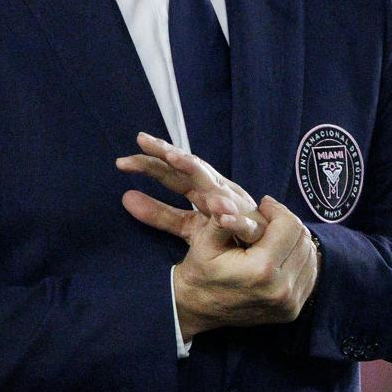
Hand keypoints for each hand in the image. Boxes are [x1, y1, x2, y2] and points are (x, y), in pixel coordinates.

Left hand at [117, 132, 263, 243]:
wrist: (269, 250)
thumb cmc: (226, 235)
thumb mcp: (188, 225)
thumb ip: (160, 214)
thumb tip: (124, 197)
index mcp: (202, 190)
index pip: (173, 173)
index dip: (150, 164)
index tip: (122, 161)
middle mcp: (219, 191)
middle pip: (191, 168)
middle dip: (169, 154)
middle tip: (143, 141)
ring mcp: (237, 206)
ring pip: (215, 185)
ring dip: (198, 170)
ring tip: (177, 159)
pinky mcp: (255, 227)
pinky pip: (243, 222)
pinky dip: (233, 217)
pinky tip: (220, 210)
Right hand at [161, 195, 320, 337]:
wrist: (198, 310)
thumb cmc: (200, 273)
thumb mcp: (204, 243)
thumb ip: (221, 219)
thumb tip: (223, 200)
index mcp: (261, 270)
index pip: (289, 226)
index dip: (277, 209)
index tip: (264, 205)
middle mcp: (281, 289)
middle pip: (303, 239)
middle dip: (286, 222)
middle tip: (268, 218)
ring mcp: (290, 302)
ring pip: (310, 255)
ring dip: (294, 239)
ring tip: (273, 235)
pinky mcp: (293, 310)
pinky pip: (309, 273)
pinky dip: (299, 258)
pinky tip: (280, 253)